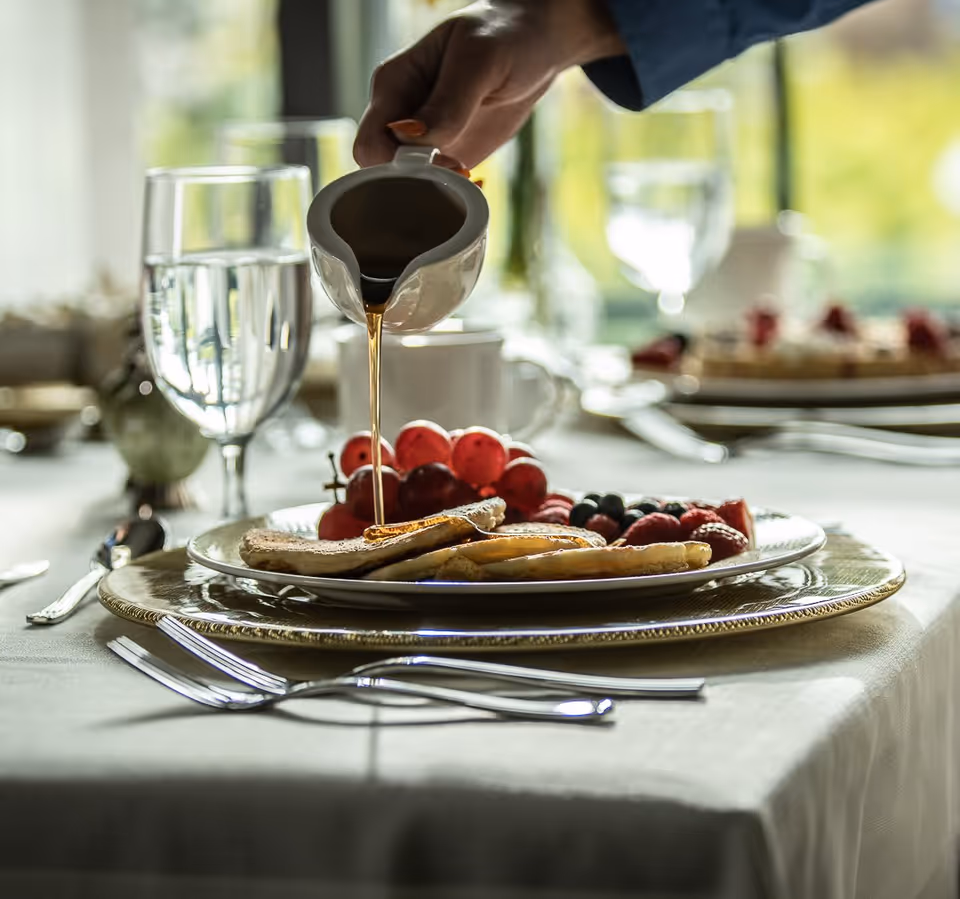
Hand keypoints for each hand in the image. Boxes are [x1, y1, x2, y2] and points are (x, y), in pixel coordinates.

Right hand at [353, 0, 624, 169]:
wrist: (534, 45)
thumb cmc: (503, 36)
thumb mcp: (479, 60)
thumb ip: (447, 102)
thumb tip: (410, 138)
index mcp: (393, 85)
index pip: (370, 142)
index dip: (395, 163)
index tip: (440, 158)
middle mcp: (400, 114)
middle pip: (381, 171)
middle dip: (413, 183)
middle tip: (458, 169)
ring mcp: (423, 138)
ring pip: (405, 184)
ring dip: (433, 191)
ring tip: (468, 172)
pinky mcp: (447, 155)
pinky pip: (435, 186)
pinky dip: (451, 193)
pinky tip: (474, 180)